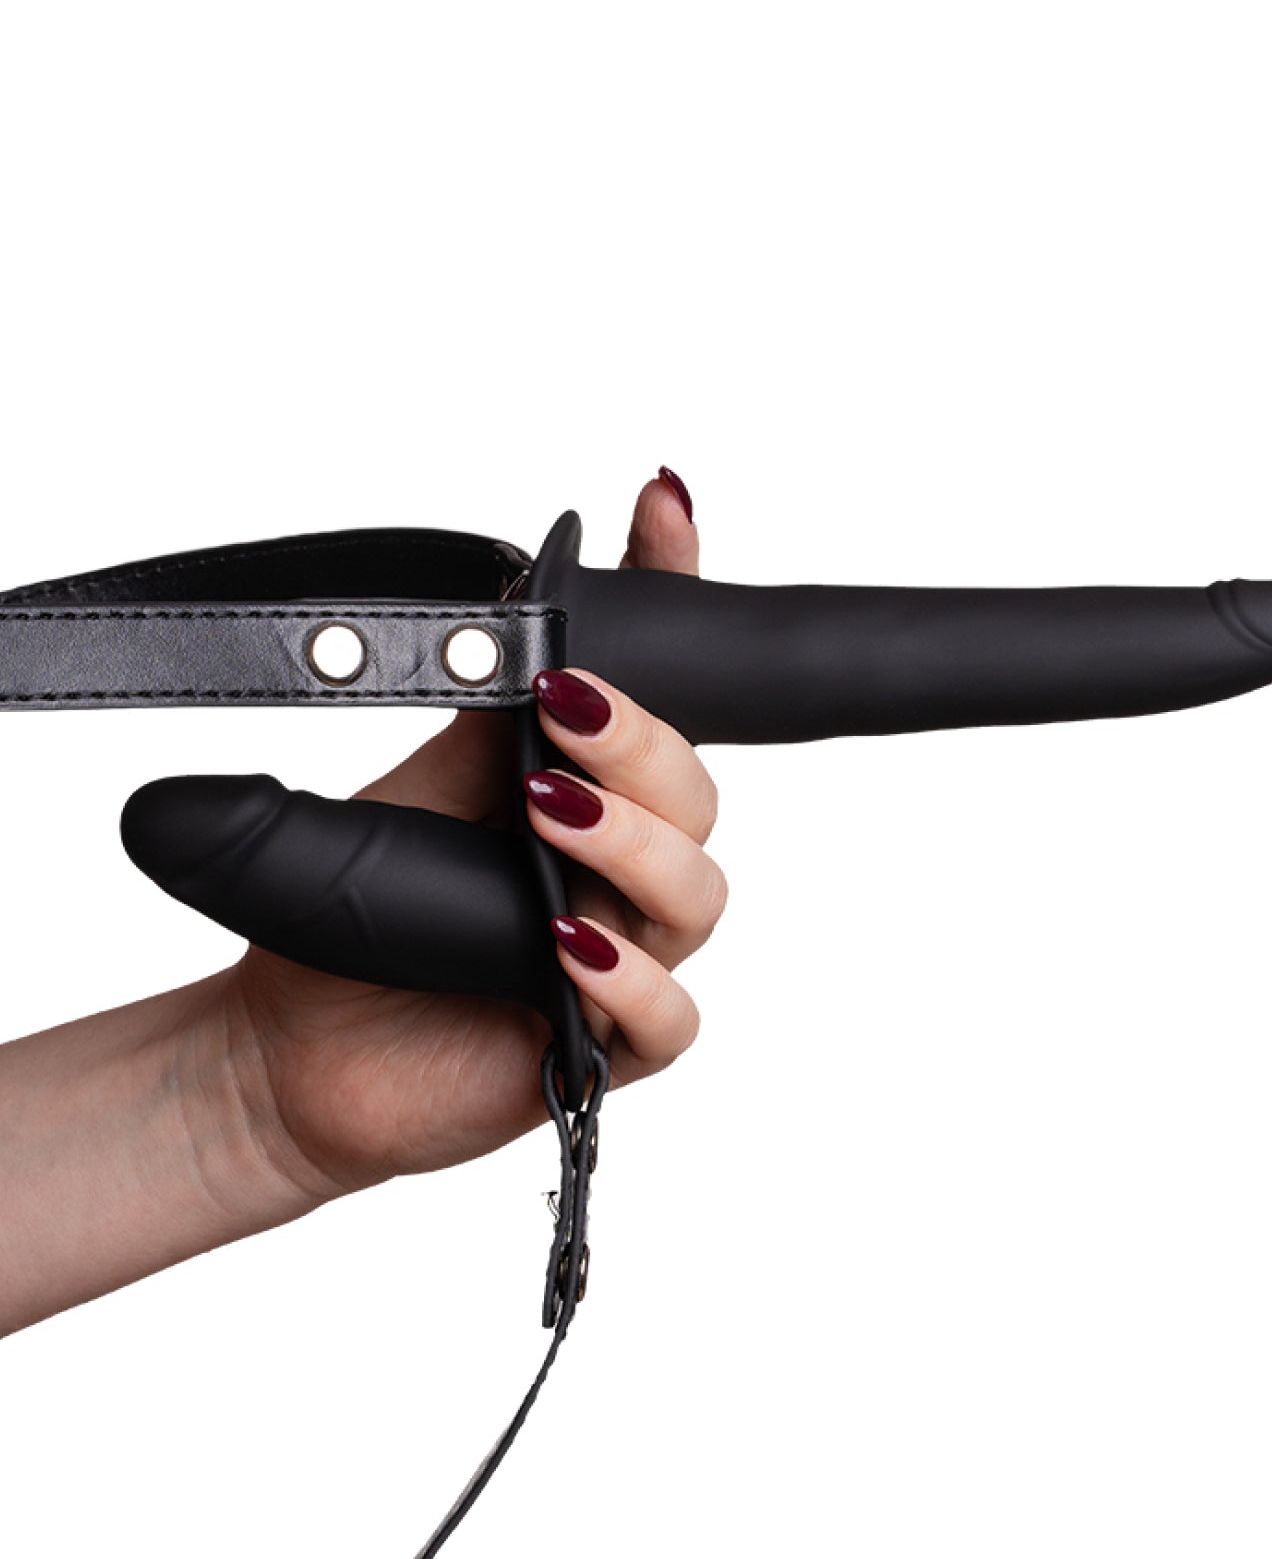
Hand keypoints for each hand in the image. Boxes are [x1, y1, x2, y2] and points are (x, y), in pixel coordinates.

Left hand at [221, 471, 724, 1196]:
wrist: (288, 1043)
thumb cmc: (360, 915)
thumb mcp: (427, 785)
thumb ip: (491, 705)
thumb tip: (520, 593)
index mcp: (594, 791)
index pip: (664, 689)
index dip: (678, 593)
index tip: (660, 507)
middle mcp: (624, 870)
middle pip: (697, 795)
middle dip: (639, 743)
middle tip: (564, 707)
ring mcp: (625, 958)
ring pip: (697, 894)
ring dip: (632, 845)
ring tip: (550, 813)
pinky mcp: (604, 1050)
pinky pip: (669, 1017)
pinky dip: (633, 979)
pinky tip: (571, 947)